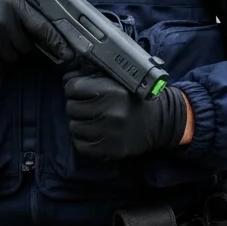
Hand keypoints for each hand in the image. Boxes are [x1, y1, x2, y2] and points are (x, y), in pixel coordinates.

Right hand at [0, 0, 72, 73]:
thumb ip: (24, 10)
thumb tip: (51, 32)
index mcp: (13, 4)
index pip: (42, 27)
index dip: (57, 43)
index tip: (69, 55)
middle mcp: (2, 21)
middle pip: (26, 49)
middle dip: (22, 46)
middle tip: (8, 35)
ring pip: (12, 60)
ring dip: (8, 55)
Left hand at [64, 72, 188, 160]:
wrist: (160, 122)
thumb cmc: (135, 99)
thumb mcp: (118, 80)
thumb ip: (93, 76)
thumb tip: (66, 77)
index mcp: (113, 91)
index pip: (73, 87)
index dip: (73, 87)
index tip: (79, 90)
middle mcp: (111, 112)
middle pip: (71, 107)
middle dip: (77, 105)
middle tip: (88, 105)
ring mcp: (110, 133)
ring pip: (74, 127)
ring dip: (80, 122)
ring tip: (92, 119)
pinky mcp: (110, 150)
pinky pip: (81, 145)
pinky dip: (84, 139)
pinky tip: (95, 132)